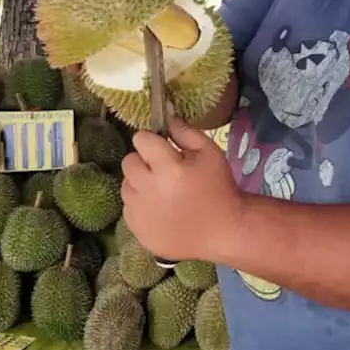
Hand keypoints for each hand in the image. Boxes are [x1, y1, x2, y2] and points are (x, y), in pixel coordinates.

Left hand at [121, 115, 242, 264]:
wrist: (223, 232)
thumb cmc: (219, 189)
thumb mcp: (211, 153)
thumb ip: (185, 132)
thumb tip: (166, 117)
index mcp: (168, 168)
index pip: (141, 139)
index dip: (152, 141)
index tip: (164, 148)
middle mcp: (148, 190)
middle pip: (129, 161)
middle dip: (144, 161)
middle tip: (164, 171)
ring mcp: (140, 212)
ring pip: (126, 185)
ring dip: (140, 183)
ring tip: (163, 191)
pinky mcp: (137, 229)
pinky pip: (128, 208)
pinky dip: (141, 205)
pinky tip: (161, 209)